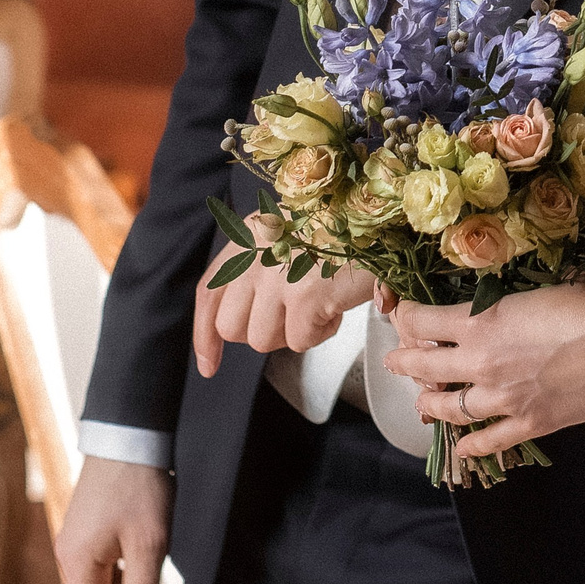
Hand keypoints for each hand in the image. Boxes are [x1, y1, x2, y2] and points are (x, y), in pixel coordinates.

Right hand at [54, 455, 169, 583]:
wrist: (130, 435)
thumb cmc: (138, 485)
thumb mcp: (149, 545)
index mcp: (77, 563)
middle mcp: (68, 555)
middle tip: (148, 578)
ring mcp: (74, 541)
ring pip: (95, 583)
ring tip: (147, 568)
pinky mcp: (85, 529)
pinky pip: (98, 565)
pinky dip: (119, 571)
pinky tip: (140, 560)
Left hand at [193, 218, 376, 376]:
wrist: (380, 218)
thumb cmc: (342, 231)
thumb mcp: (288, 238)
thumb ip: (258, 268)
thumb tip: (243, 320)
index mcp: (248, 239)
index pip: (210, 293)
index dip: (205, 335)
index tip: (209, 364)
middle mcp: (254, 256)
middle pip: (231, 327)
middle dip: (262, 332)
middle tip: (292, 316)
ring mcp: (276, 277)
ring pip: (263, 341)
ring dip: (294, 333)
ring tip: (319, 306)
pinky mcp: (304, 297)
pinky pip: (300, 342)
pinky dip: (321, 333)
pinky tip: (335, 308)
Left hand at [384, 280, 584, 459]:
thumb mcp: (536, 288)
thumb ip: (505, 301)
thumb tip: (494, 300)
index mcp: (482, 321)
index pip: (423, 322)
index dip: (407, 319)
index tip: (404, 317)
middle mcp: (482, 362)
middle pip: (425, 367)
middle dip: (404, 363)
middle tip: (395, 361)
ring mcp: (504, 398)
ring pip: (449, 408)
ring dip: (429, 404)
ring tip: (421, 402)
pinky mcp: (530, 423)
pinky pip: (489, 440)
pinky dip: (471, 445)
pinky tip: (462, 446)